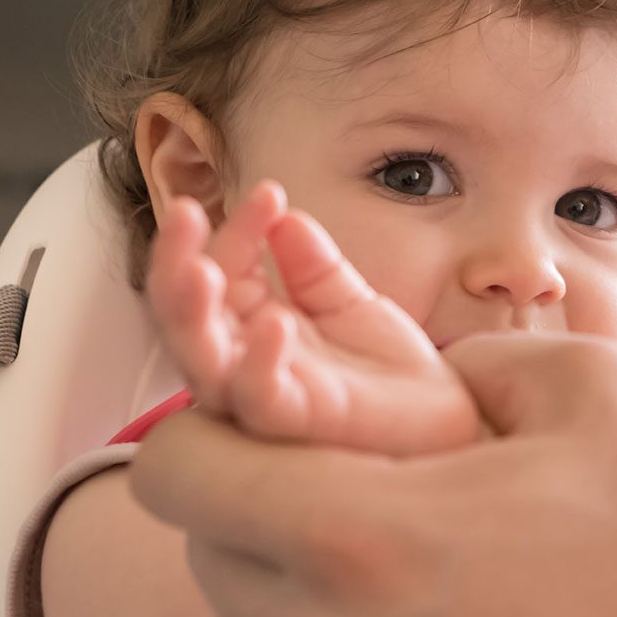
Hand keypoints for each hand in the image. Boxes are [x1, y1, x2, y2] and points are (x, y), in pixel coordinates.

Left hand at [130, 332, 616, 616]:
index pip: (175, 469)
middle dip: (254, 504)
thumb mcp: (596, 392)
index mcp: (358, 533)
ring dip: (276, 595)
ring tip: (380, 576)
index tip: (266, 422)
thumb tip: (422, 375)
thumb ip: (479, 352)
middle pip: (199, 553)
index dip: (208, 427)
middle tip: (350, 490)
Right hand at [145, 181, 479, 453]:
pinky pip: (260, 399)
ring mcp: (261, 395)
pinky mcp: (294, 424)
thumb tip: (284, 214)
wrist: (443, 419)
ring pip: (200, 360)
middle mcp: (241, 361)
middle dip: (174, 261)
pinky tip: (275, 324)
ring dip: (191, 312)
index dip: (235, 230)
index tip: (269, 193)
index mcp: (250, 325)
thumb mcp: (349, 300)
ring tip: (201, 268)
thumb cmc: (388, 368)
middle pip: (182, 315)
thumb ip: (314, 264)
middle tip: (182, 211)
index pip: (218, 270)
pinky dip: (260, 362)